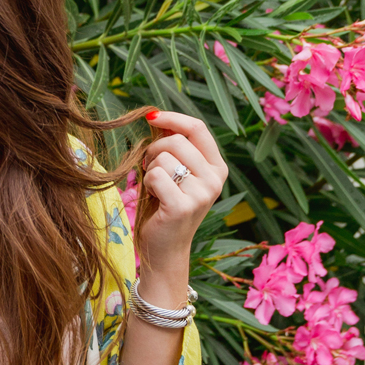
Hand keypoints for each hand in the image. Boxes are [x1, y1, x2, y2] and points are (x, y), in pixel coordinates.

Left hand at [133, 109, 228, 295]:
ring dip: (150, 170)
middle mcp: (215, 179)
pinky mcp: (183, 206)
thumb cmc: (165, 205)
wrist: (165, 248)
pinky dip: (146, 184)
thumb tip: (156, 116)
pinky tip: (153, 199)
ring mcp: (202, 193)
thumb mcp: (174, 171)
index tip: (151, 117)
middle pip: (176, 141)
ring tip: (156, 188)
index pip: (197, 128)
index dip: (172, 118)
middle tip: (149, 168)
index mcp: (217, 167)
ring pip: (163, 158)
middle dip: (154, 150)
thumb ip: (171, 145)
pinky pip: (155, 175)